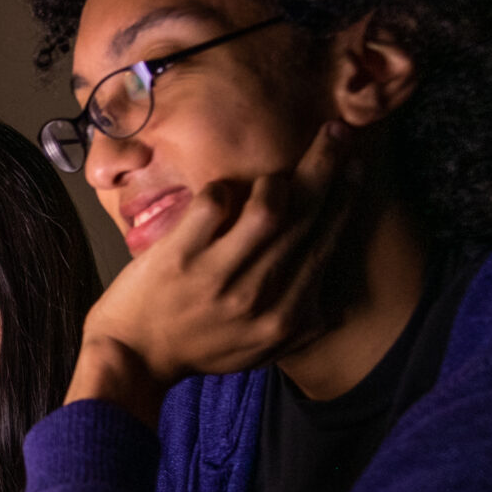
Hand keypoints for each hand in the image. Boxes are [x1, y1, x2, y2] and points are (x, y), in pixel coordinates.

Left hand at [69, 123, 347, 419]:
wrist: (135, 359)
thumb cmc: (199, 348)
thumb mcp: (261, 349)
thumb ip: (302, 326)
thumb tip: (337, 299)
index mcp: (285, 317)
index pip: (326, 245)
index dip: (345, 199)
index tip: (356, 165)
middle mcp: (258, 295)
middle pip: (305, 218)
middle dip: (328, 168)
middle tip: (339, 132)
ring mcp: (217, 275)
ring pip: (268, 209)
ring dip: (279, 179)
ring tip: (277, 171)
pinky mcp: (178, 256)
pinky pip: (213, 204)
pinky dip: (224, 188)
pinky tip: (223, 191)